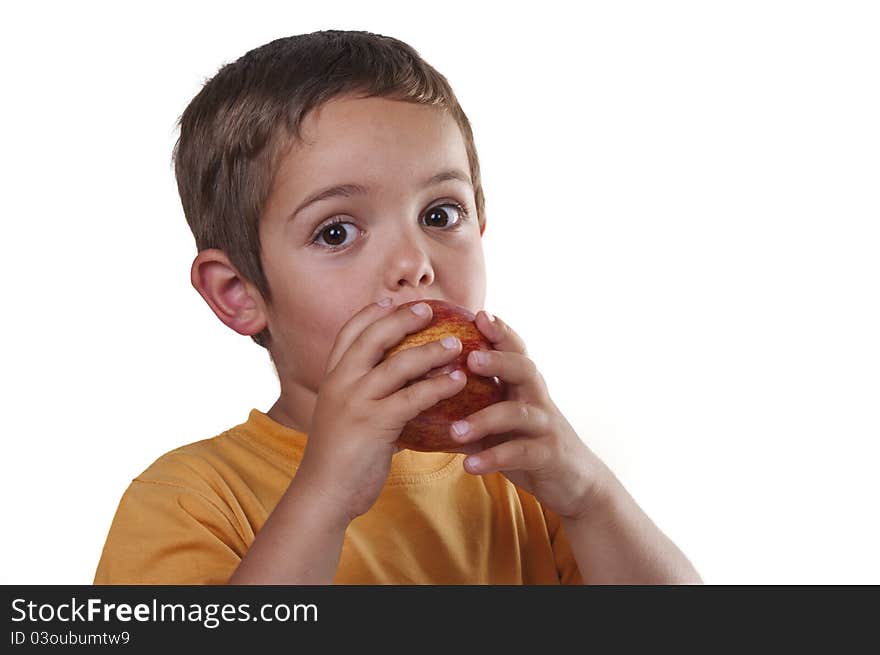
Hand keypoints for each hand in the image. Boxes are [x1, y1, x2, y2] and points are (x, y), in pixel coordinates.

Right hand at [296, 299, 468, 522]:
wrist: (322, 494)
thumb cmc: (339, 460)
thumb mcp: (345, 419)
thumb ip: (368, 400)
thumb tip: (402, 394)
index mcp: (332, 378)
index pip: (349, 332)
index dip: (371, 313)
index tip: (392, 300)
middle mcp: (341, 383)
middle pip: (373, 337)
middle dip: (402, 318)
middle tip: (429, 308)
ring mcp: (356, 401)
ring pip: (398, 363)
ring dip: (431, 351)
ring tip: (456, 344)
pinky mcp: (374, 423)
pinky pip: (413, 397)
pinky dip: (439, 386)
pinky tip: (458, 381)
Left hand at [446, 311, 612, 520]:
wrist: (574, 481)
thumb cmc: (527, 442)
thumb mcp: (506, 416)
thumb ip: (478, 401)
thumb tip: (426, 389)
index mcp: (524, 385)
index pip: (515, 350)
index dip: (501, 331)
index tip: (479, 315)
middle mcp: (537, 398)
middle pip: (523, 368)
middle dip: (497, 360)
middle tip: (469, 359)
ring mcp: (545, 426)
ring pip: (517, 414)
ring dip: (484, 420)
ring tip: (455, 430)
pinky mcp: (548, 455)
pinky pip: (520, 453)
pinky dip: (493, 458)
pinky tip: (469, 465)